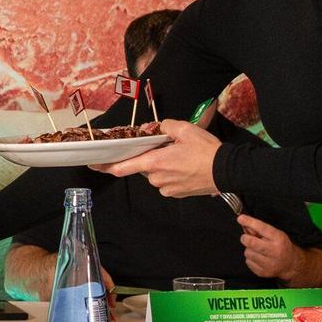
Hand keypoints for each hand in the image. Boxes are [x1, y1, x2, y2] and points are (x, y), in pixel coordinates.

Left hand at [93, 121, 220, 197]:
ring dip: (163, 165)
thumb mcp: (184, 129)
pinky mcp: (176, 194)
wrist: (227, 170)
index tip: (94, 165)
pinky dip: (172, 173)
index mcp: (154, 163)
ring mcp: (166, 188)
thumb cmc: (206, 150)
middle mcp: (156, 178)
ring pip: (155, 174)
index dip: (106, 166)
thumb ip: (162, 126)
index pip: (122, 167)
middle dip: (151, 157)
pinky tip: (186, 166)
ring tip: (182, 157)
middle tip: (168, 148)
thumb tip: (150, 129)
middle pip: (143, 166)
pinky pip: (166, 181)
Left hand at [237, 214, 305, 281]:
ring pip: (248, 252)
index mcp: (279, 238)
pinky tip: (259, 258)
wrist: (290, 264)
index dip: (250, 222)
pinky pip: (248, 262)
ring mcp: (269, 263)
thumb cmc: (281, 246)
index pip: (262, 228)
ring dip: (249, 249)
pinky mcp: (263, 272)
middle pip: (251, 242)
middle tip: (246, 238)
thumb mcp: (275, 234)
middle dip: (245, 238)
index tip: (240, 218)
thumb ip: (259, 229)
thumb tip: (244, 223)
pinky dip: (250, 259)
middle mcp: (275, 251)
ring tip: (257, 250)